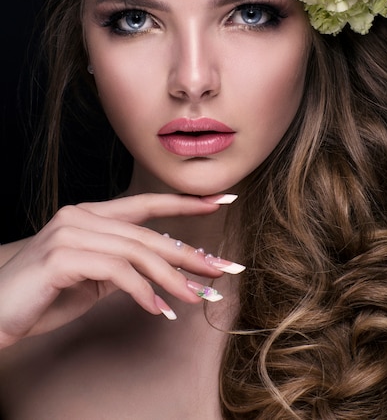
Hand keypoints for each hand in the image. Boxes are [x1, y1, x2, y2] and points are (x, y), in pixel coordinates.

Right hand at [0, 193, 241, 347]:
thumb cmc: (43, 296)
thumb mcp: (90, 277)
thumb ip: (120, 265)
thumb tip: (160, 272)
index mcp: (89, 215)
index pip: (144, 203)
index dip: (183, 201)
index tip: (220, 200)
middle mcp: (81, 216)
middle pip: (148, 233)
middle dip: (188, 253)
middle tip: (220, 269)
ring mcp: (70, 233)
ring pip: (136, 251)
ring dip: (170, 278)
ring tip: (193, 298)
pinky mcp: (62, 256)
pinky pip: (116, 271)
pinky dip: (142, 291)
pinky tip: (156, 308)